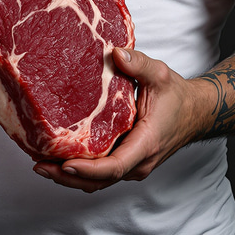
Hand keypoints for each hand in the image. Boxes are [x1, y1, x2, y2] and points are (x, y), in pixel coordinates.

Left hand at [33, 48, 213, 192]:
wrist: (195, 112)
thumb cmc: (177, 95)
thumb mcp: (159, 74)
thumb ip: (137, 63)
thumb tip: (114, 53)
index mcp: (146, 143)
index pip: (115, 166)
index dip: (88, 169)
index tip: (65, 164)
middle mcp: (139, 161)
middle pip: (100, 181)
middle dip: (68, 177)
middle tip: (40, 165)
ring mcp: (133, 164)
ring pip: (100, 181)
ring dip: (72, 177)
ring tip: (43, 164)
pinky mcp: (127, 160)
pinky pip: (103, 174)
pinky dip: (82, 171)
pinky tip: (61, 159)